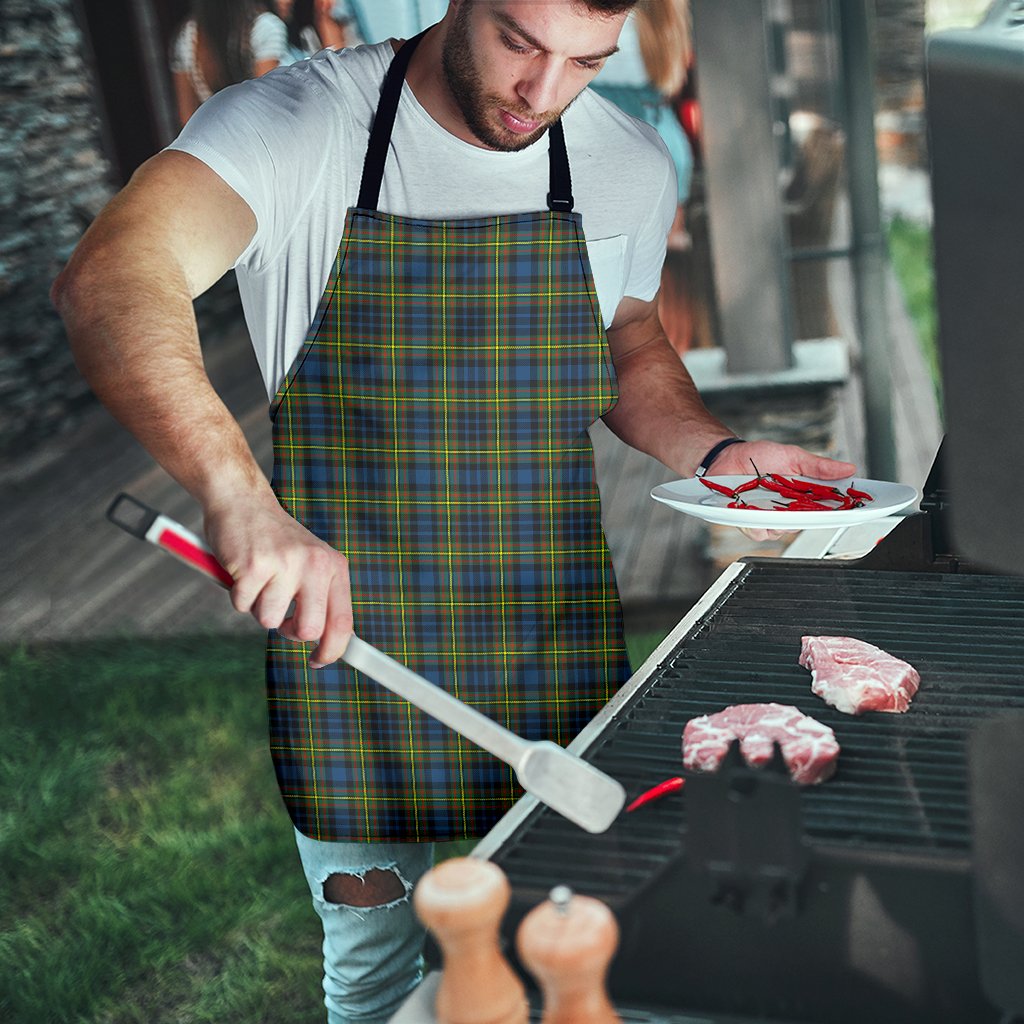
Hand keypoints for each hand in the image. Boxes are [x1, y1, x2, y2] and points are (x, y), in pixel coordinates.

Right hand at [203, 493, 352, 667]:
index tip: (318, 661)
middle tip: (279, 614)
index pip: (343, 622)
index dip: (332, 651)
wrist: (243, 501)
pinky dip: (237, 595)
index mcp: (334, 567)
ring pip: (269, 621)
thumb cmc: (275, 541)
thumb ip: (321, 598)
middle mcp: (315, 564)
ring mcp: (285, 564)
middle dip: (289, 631)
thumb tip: (327, 645)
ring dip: (258, 607)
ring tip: (259, 579)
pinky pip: (242, 605)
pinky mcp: (254, 565)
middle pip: (309, 630)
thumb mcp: (310, 563)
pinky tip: (242, 570)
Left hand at [707, 440, 856, 542]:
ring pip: (784, 531)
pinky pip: (760, 532)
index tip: (857, 508)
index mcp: (804, 495)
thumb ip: (819, 466)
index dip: (844, 511)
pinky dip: (758, 522)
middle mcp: (790, 510)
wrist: (727, 457)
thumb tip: (848, 468)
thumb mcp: (793, 456)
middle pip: (809, 523)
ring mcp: (771, 518)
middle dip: (810, 515)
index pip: (829, 508)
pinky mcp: (751, 523)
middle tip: (805, 502)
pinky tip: (753, 508)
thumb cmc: (759, 457)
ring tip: (771, 499)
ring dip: (780, 518)